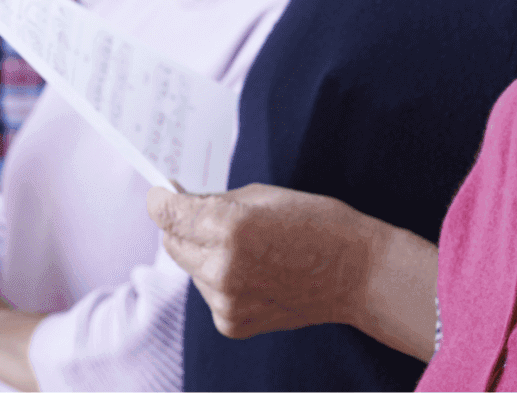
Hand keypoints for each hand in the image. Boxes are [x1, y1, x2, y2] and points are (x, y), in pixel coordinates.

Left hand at [147, 182, 373, 338]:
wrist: (356, 273)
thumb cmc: (318, 223)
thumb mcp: (265, 195)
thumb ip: (216, 201)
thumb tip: (179, 203)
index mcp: (230, 227)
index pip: (169, 214)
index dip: (160, 200)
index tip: (159, 193)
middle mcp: (222, 268)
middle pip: (173, 243)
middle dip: (182, 225)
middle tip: (202, 212)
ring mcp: (226, 302)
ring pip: (191, 268)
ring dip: (203, 253)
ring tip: (246, 245)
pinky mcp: (232, 324)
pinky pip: (209, 293)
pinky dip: (220, 278)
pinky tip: (253, 270)